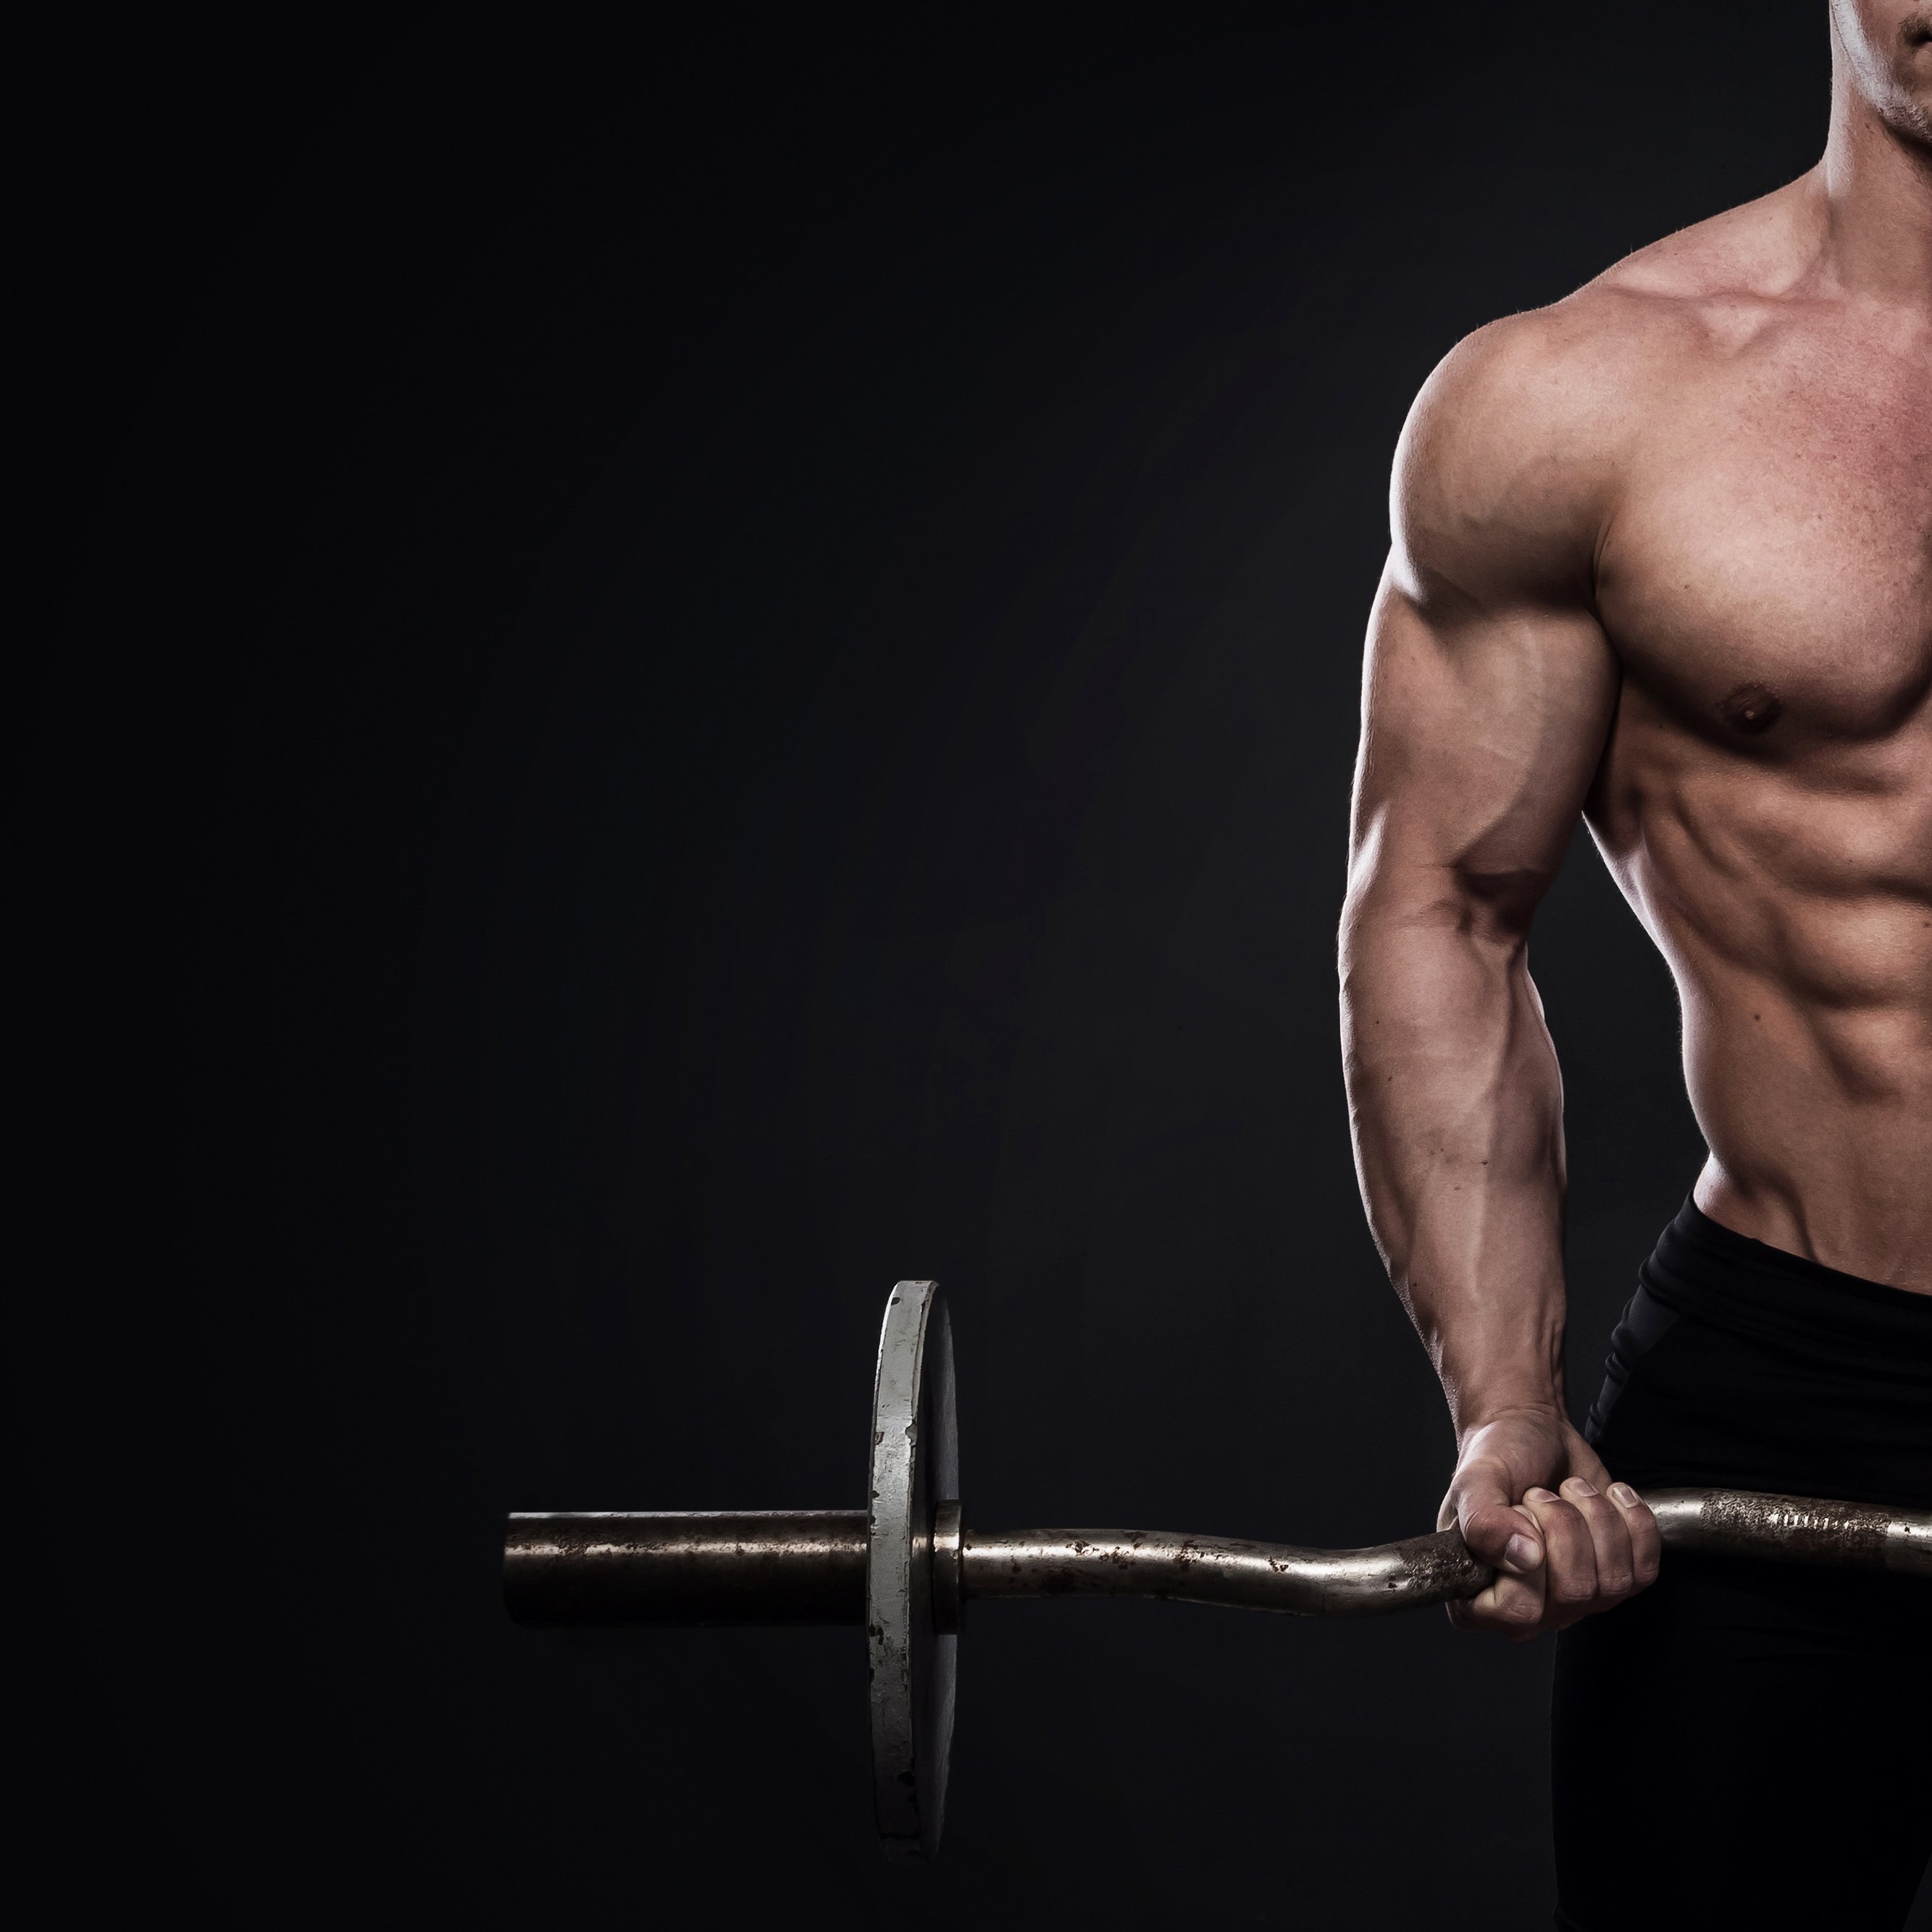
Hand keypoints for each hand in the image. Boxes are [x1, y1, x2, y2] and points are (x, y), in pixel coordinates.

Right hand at [1438, 1405, 1659, 1639]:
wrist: (1531, 1432)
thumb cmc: (1496, 1458)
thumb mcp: (1474, 1480)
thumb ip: (1483, 1522)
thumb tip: (1523, 1558)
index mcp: (1479, 1597)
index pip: (1519, 1611)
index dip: (1529, 1559)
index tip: (1520, 1512)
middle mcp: (1529, 1610)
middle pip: (1574, 1592)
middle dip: (1565, 1525)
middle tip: (1543, 1495)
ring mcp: (1576, 1600)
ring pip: (1613, 1581)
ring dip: (1596, 1516)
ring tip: (1570, 1490)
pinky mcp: (1615, 1579)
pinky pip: (1645, 1569)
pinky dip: (1633, 1521)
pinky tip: (1607, 1497)